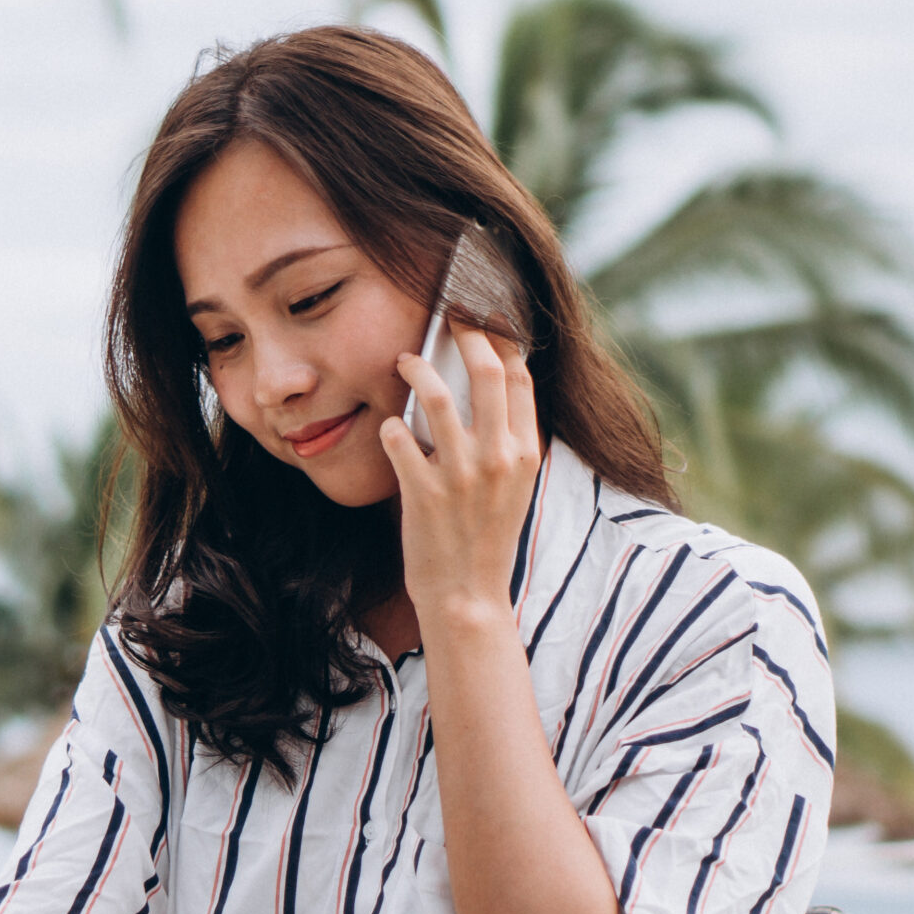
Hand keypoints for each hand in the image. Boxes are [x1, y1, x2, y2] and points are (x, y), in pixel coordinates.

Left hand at [379, 324, 540, 631]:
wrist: (467, 595)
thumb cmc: (486, 536)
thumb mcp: (514, 485)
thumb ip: (506, 439)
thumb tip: (487, 384)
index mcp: (526, 452)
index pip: (520, 377)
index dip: (501, 338)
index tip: (484, 318)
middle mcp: (498, 457)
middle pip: (486, 370)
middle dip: (464, 333)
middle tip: (445, 318)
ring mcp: (460, 473)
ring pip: (436, 394)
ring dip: (415, 368)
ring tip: (403, 361)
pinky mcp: (423, 491)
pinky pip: (397, 437)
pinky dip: (389, 426)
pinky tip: (387, 427)